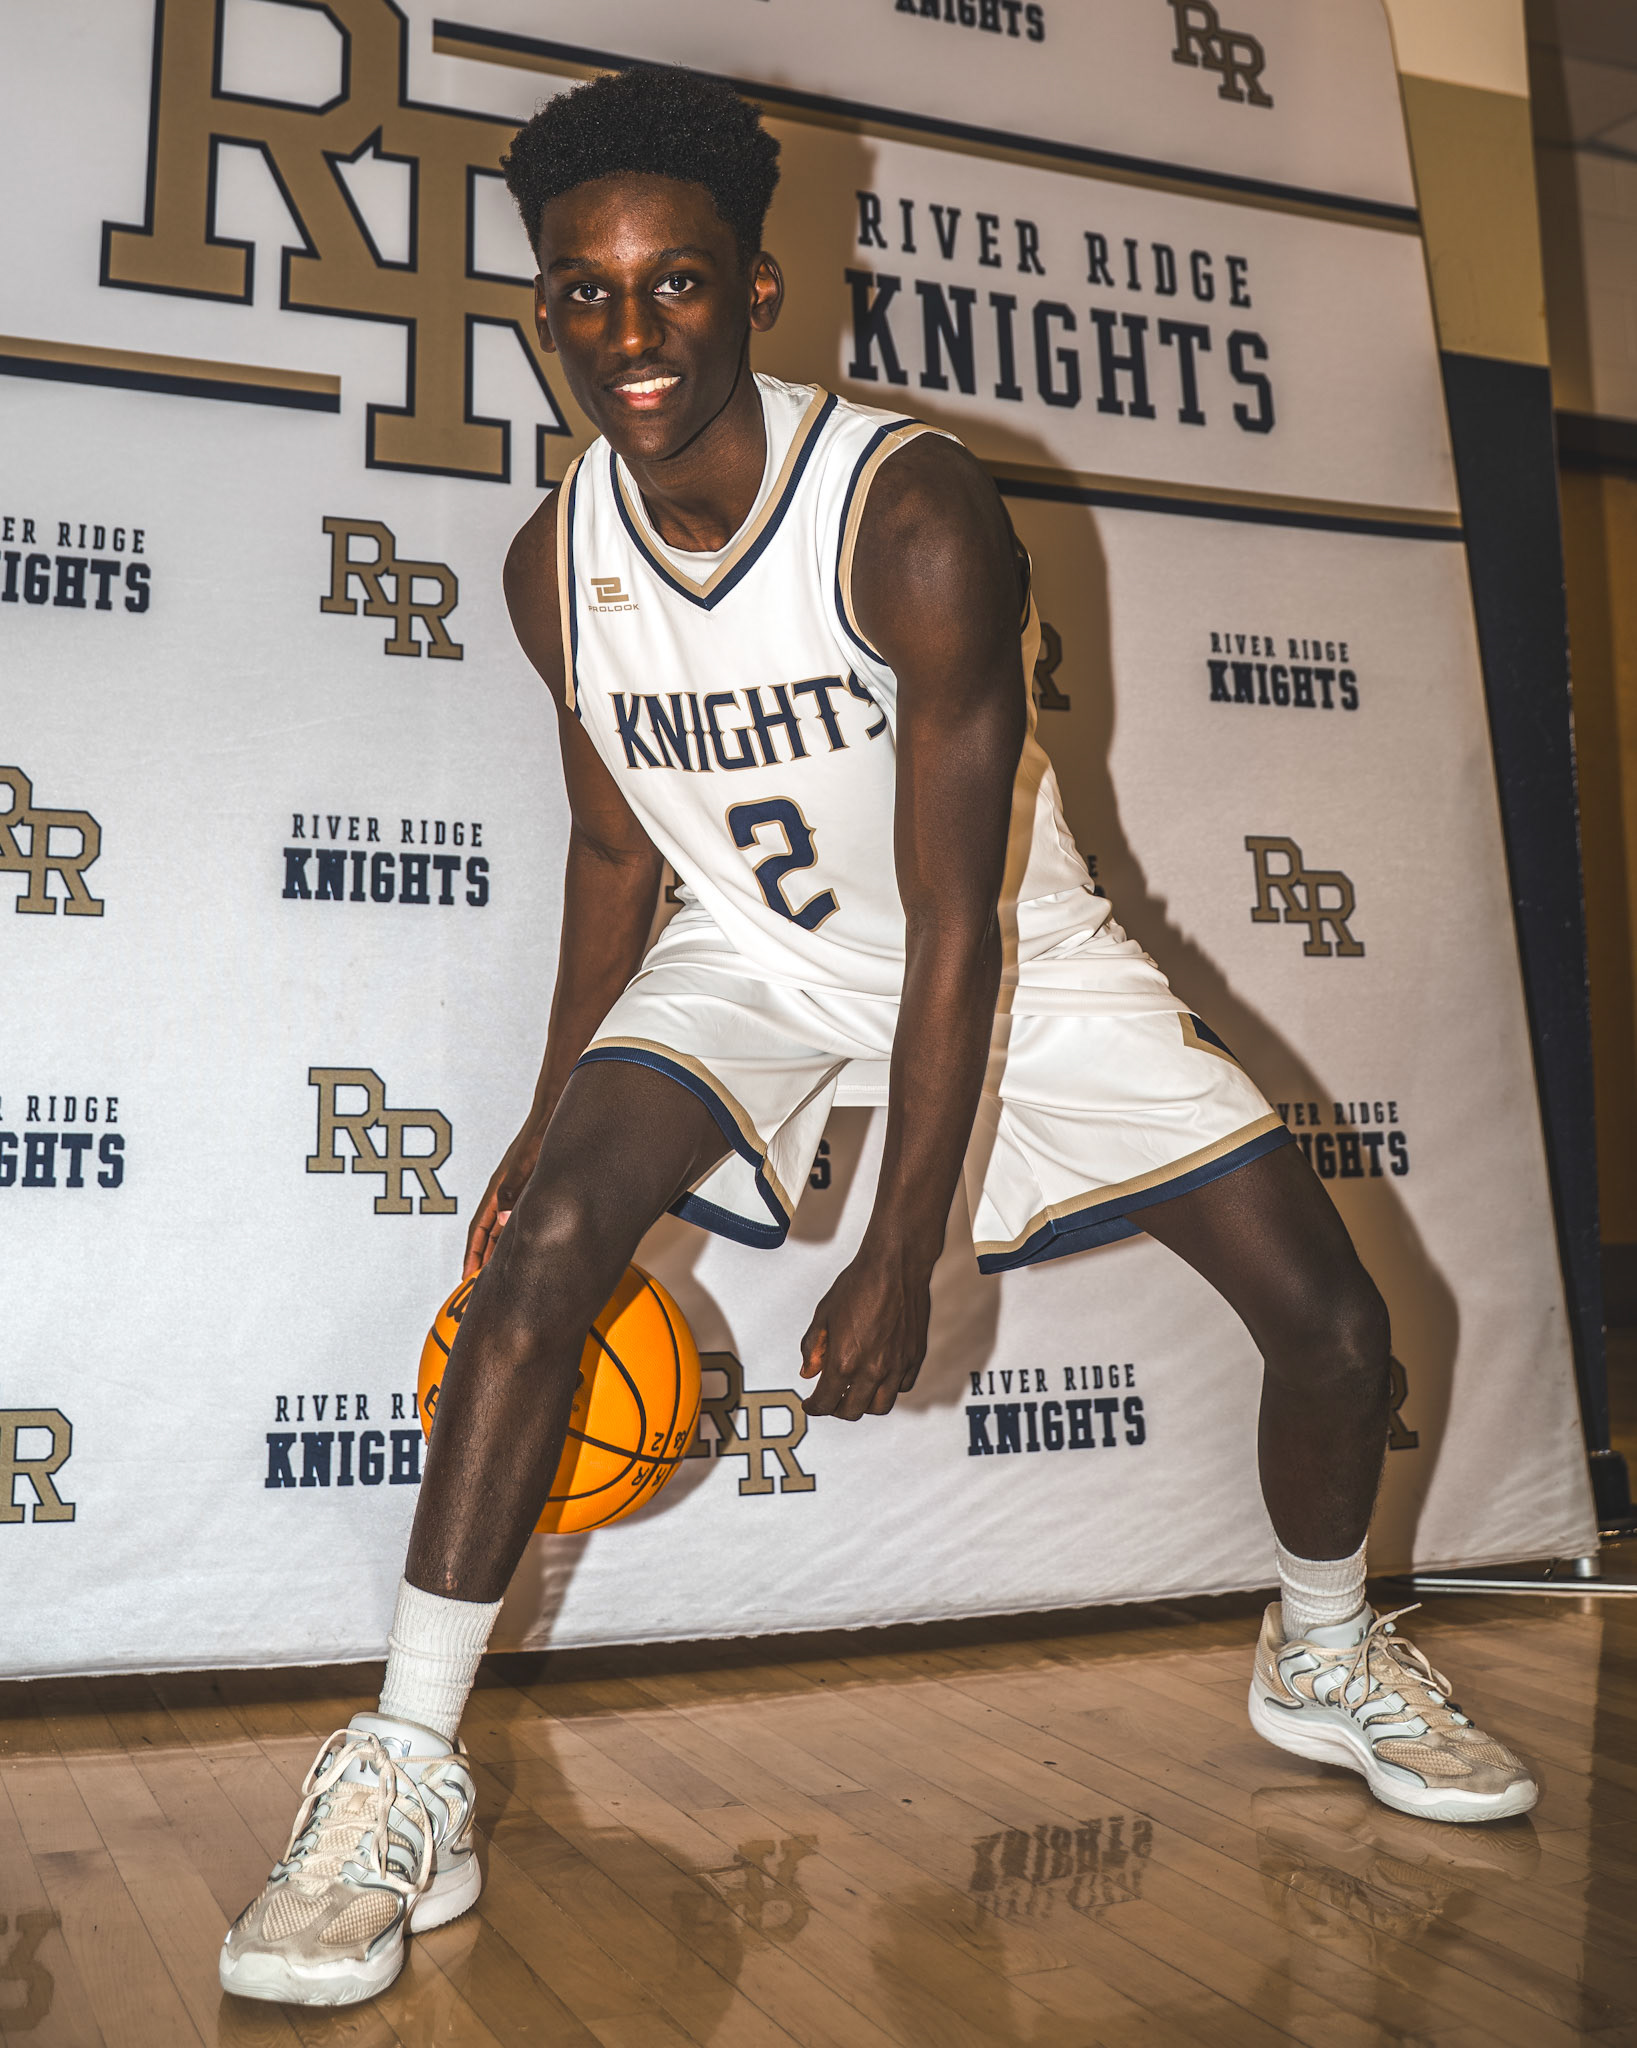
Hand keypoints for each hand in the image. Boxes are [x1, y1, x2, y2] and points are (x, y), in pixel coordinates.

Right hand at [462, 1118, 545, 1277]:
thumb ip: (512, 1191)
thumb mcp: (525, 1165)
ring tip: (498, 1275)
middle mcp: (503, 1193)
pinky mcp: (530, 1188)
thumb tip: (501, 1221)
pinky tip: (525, 1247)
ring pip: (503, 1227)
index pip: (478, 1230)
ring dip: (499, 1250)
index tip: (467, 1278)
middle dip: (482, 1259)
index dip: (473, 1255)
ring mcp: (516, 1191)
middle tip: (477, 1286)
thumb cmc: (538, 1137)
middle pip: (489, 1233)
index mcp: (497, 1191)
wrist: (553, 1113)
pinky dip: (515, 1236)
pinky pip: (517, 1218)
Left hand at [799, 1242, 933, 1420]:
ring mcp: (897, 1366)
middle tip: (831, 1400)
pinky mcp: (914, 1357)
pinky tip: (880, 1376)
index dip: (814, 1407)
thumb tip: (808, 1370)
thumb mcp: (824, 1314)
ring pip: (880, 1406)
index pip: (826, 1402)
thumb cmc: (859, 1284)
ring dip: (864, 1404)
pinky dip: (889, 1388)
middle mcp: (872, 1369)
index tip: (811, 1404)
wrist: (895, 1266)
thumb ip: (814, 1348)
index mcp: (844, 1361)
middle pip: (852, 1411)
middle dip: (837, 1409)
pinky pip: (902, 1387)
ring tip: (856, 1392)